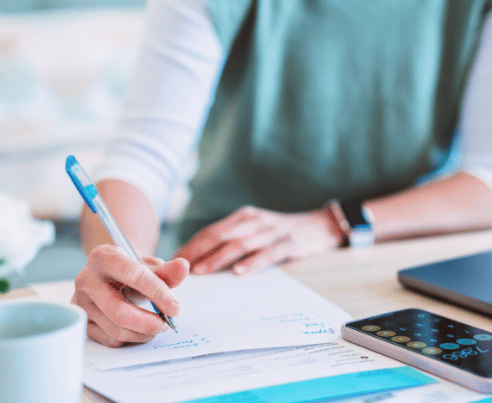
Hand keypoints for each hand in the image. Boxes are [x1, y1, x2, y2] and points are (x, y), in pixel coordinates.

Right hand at [72, 245, 188, 346]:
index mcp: (102, 257)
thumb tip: (183, 268)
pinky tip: (141, 329)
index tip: (176, 307)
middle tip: (166, 323)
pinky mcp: (84, 322)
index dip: (158, 293)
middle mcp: (86, 280)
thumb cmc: (130, 268)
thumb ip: (166, 270)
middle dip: (148, 322)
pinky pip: (110, 339)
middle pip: (119, 311)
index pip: (132, 275)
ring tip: (157, 325)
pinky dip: (132, 338)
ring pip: (116, 329)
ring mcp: (81, 303)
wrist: (110, 273)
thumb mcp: (148, 264)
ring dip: (143, 333)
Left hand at [175, 205, 343, 274]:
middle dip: (197, 251)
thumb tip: (200, 264)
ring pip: (240, 243)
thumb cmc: (281, 234)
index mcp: (242, 217)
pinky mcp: (289, 242)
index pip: (210, 231)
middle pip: (219, 235)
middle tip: (179, 268)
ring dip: (218, 258)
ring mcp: (271, 230)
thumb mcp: (255, 232)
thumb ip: (232, 242)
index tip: (172, 261)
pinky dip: (253, 262)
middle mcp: (254, 220)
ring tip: (202, 271)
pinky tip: (239, 272)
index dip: (191, 246)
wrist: (320, 225)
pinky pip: (268, 253)